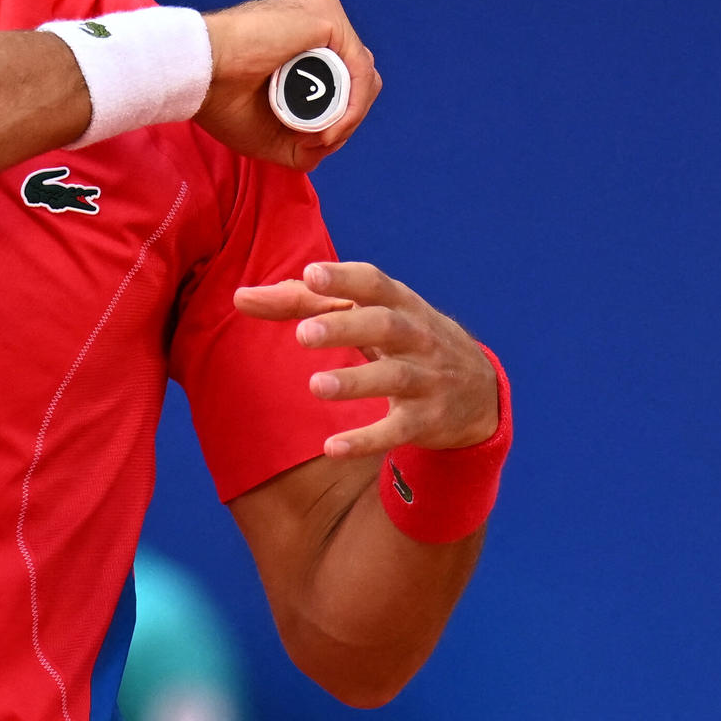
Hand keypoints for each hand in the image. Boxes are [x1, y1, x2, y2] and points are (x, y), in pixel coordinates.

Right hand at [196, 0, 381, 169]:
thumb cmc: (219, 97)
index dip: (337, 118)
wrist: (199, 75)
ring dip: (349, 116)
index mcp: (300, 40)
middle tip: (319, 139)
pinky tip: (331, 124)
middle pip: (359, 77)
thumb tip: (332, 140)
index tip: (313, 141)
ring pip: (363, 74)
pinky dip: (352, 104)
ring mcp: (322, 15)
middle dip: (346, 118)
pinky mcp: (326, 15)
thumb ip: (306, 142)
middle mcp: (315, 22)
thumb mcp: (272, 133)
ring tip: (321, 134)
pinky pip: (359, 67)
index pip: (342, 81)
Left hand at [233, 261, 499, 455]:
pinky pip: (396, 431)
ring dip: (355, 382)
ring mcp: (426, 380)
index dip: (344, 278)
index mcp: (400, 304)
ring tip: (315, 385)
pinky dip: (366, 440)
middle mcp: (418, 338)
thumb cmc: (404, 341)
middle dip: (346, 328)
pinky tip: (332, 447)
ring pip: (394, 377)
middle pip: (385, 326)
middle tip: (303, 334)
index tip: (312, 273)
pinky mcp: (426, 421)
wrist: (480, 393)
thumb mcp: (368, 317)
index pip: (374, 284)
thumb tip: (241, 297)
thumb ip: (305, 303)